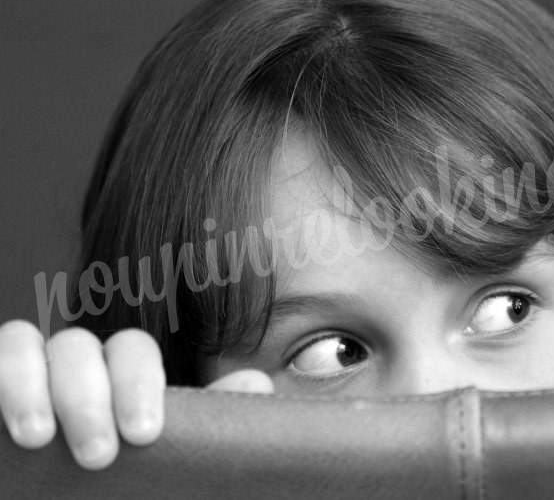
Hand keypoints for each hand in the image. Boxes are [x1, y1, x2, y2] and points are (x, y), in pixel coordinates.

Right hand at [0, 319, 272, 470]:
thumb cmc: (124, 492)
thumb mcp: (170, 465)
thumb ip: (207, 425)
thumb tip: (255, 382)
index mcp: (119, 378)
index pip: (131, 351)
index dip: (137, 383)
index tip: (143, 435)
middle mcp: (72, 370)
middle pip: (78, 347)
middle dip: (87, 397)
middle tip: (97, 456)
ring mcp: (25, 378)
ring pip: (26, 343)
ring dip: (31, 386)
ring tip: (38, 439)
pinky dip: (0, 378)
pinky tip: (6, 430)